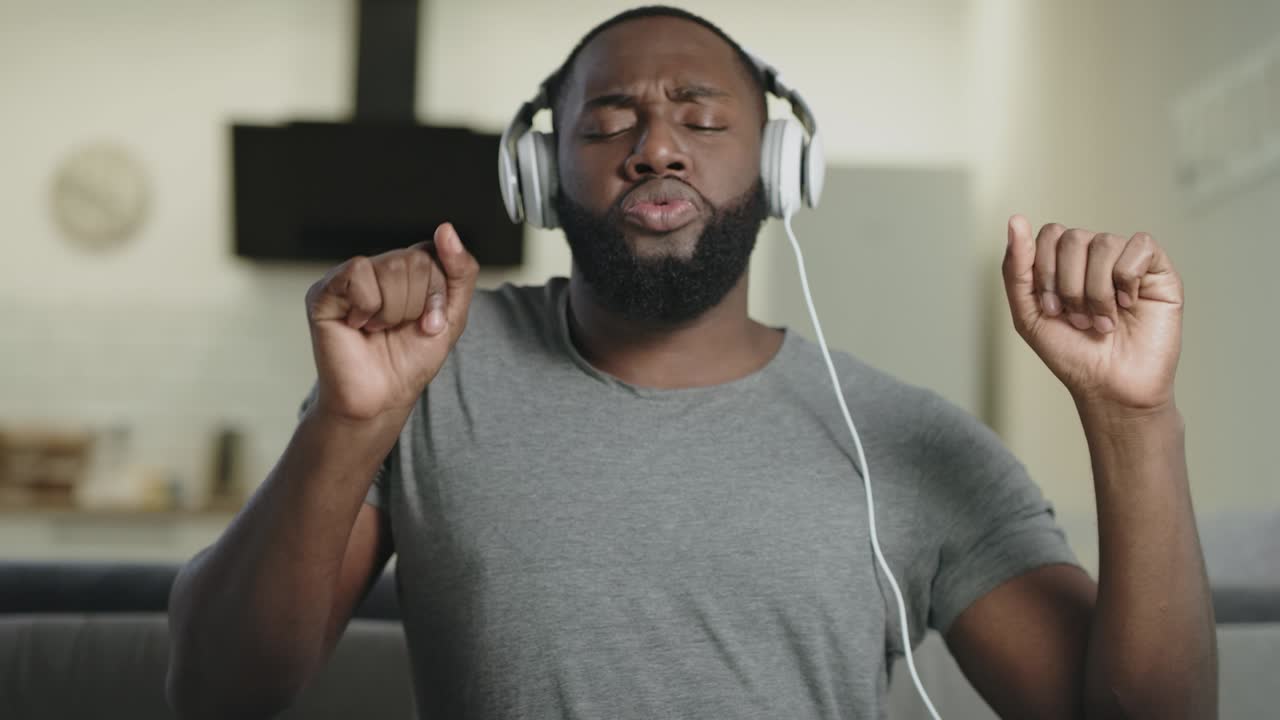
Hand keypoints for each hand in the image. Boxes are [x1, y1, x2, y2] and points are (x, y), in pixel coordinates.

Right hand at [305, 222, 478, 420]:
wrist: (382, 398)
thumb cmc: (411, 360)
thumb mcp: (452, 316)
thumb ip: (461, 271)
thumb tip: (446, 228)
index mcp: (405, 270)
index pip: (432, 253)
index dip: (437, 292)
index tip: (429, 323)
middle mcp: (376, 267)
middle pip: (414, 261)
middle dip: (417, 304)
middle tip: (399, 329)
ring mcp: (348, 277)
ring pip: (390, 268)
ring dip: (394, 311)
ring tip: (378, 329)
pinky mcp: (323, 290)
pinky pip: (358, 274)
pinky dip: (368, 307)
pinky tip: (358, 325)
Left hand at [1002, 215, 1183, 411]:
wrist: (1109, 386)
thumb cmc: (1072, 354)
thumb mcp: (1028, 313)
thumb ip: (1016, 268)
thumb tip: (1016, 221)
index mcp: (1065, 263)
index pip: (1049, 234)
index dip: (1045, 271)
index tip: (1052, 309)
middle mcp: (1096, 257)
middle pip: (1073, 238)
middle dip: (1068, 285)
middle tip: (1078, 319)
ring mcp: (1127, 261)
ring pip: (1104, 243)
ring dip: (1096, 291)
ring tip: (1102, 320)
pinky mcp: (1158, 269)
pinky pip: (1139, 247)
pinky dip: (1126, 280)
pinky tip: (1128, 305)